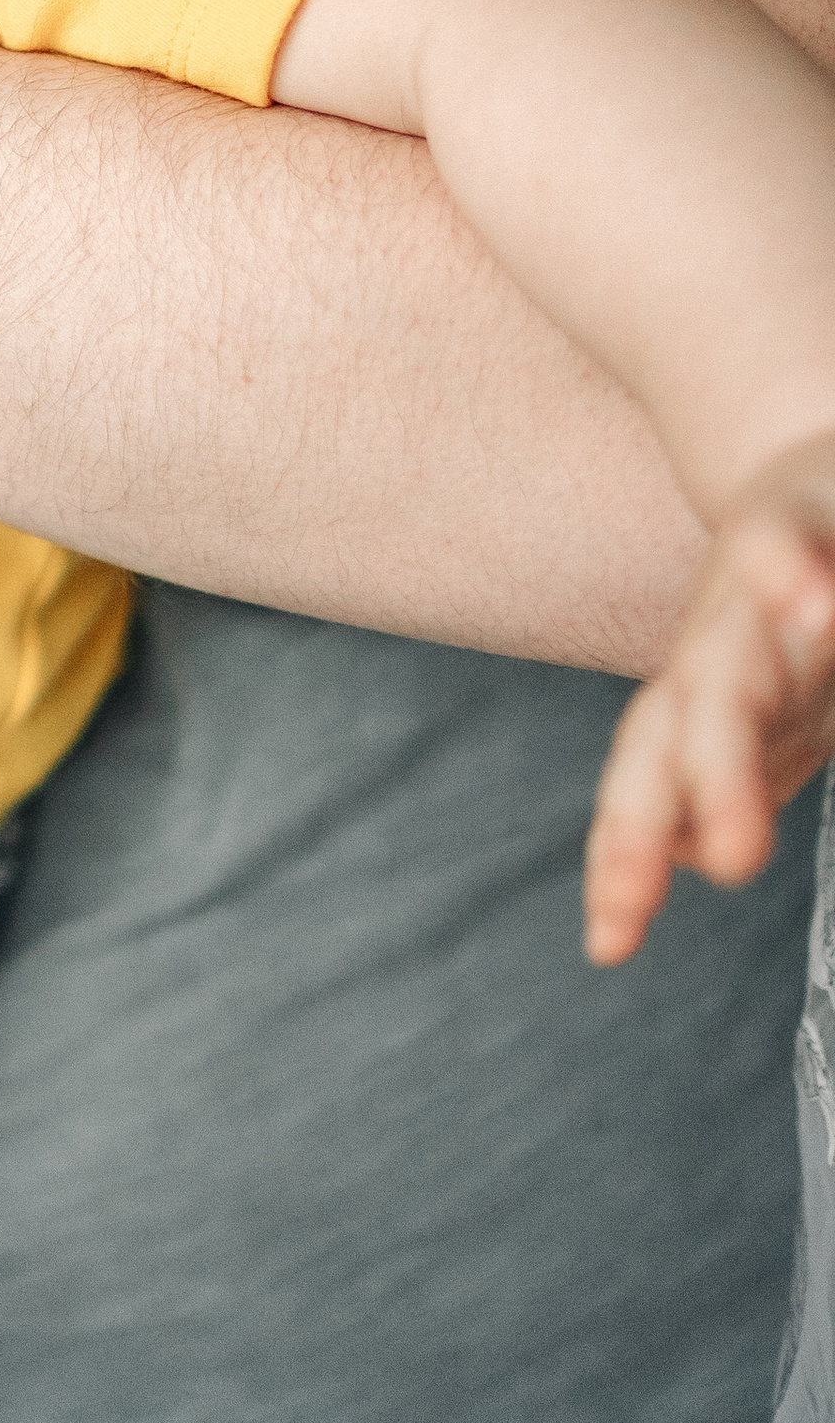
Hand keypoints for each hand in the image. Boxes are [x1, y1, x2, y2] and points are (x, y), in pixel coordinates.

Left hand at [584, 433, 834, 965]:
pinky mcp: (810, 519)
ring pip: (745, 633)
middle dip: (705, 785)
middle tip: (732, 863)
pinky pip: (802, 545)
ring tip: (754, 730)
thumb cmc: (787, 615)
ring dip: (749, 670)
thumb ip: (724, 778)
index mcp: (706, 697)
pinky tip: (814, 601)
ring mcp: (764, 580)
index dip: (627, 856)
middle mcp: (721, 640)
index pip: (647, 782)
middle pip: (693, 714)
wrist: (810, 480)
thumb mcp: (764, 711)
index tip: (608, 942)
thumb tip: (690, 855)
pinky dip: (799, 573)